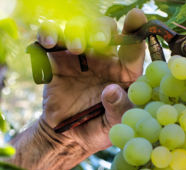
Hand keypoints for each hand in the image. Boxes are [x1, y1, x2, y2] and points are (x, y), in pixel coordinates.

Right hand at [37, 9, 145, 153]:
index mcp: (124, 72)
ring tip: (76, 49)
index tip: (136, 16)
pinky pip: (52, 39)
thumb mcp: (115, 125)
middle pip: (106, 30)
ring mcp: (80, 57)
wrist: (69, 137)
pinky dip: (49, 34)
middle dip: (103, 29)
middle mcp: (104, 59)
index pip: (132, 49)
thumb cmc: (99, 128)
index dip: (136, 31)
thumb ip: (118, 109)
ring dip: (78, 32)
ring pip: (79, 29)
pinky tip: (49, 41)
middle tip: (100, 41)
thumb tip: (112, 91)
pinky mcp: (57, 60)